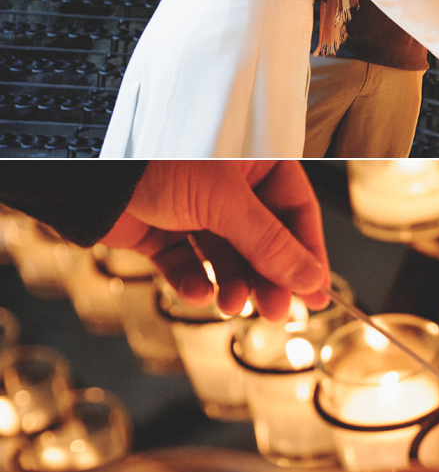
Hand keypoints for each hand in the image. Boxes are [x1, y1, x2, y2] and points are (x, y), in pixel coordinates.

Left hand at [106, 159, 331, 316]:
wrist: (90, 176)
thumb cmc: (156, 161)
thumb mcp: (225, 203)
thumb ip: (269, 243)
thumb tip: (309, 277)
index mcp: (251, 161)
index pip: (295, 211)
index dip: (307, 254)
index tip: (315, 292)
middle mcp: (226, 185)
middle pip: (264, 241)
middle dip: (268, 278)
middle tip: (276, 311)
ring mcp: (194, 209)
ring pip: (228, 259)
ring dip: (233, 285)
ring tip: (231, 303)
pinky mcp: (164, 232)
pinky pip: (189, 265)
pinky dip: (194, 283)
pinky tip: (197, 291)